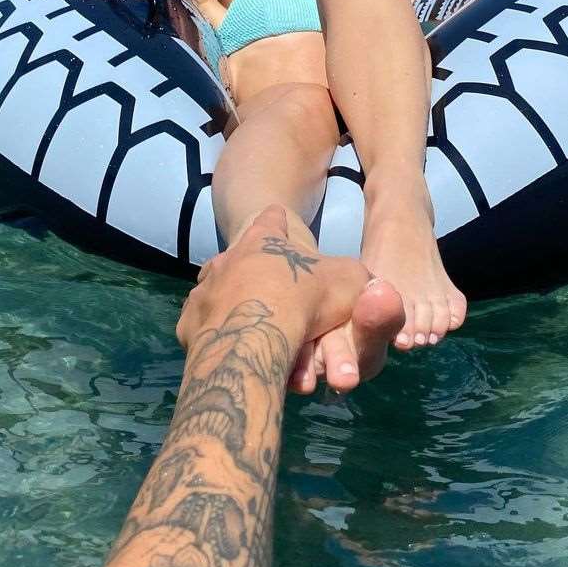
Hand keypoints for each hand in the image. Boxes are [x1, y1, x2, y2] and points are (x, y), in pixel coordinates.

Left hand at [177, 205, 369, 357]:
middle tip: (269, 296)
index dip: (277, 221)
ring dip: (234, 310)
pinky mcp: (190, 325)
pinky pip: (206, 329)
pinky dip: (220, 337)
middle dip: (252, 275)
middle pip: (239, 261)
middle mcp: (227, 260)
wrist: (254, 333)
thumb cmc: (304, 298)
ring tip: (253, 331)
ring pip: (221, 297)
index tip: (277, 218)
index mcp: (263, 240)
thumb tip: (378, 290)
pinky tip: (232, 348)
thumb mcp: (348, 282)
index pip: (271, 219)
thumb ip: (358, 281)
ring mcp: (204, 291)